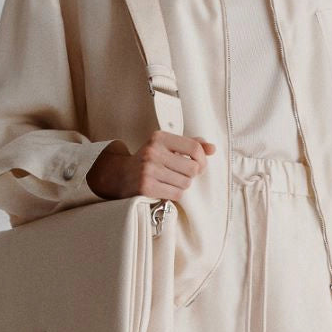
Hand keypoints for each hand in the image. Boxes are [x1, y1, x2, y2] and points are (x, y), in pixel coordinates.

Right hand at [87, 131, 216, 199]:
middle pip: (193, 168)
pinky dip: (174, 194)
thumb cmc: (148, 161)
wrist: (119, 176)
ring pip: (186, 183)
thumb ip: (189, 144)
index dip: (202, 159)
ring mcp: (149, 170)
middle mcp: (153, 151)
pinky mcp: (146, 187)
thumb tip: (213, 148)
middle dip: (191, 175)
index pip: (194, 147)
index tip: (199, 165)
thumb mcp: (166, 146)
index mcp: (159, 137)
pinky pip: (176, 194)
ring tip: (170, 181)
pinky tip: (165, 189)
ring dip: (182, 185)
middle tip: (181, 174)